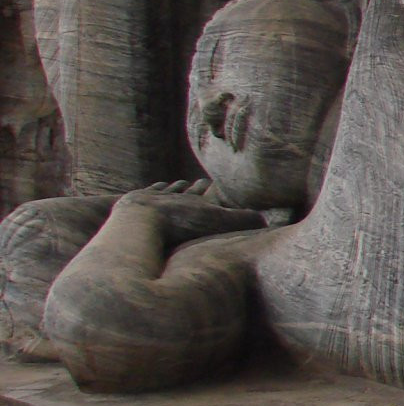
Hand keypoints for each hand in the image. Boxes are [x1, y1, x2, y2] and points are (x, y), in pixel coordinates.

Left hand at [115, 180, 266, 243]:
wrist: (141, 217)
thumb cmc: (181, 222)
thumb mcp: (219, 222)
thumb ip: (243, 220)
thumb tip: (268, 217)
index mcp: (194, 200)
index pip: (205, 191)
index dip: (211, 188)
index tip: (215, 183)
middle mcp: (175, 195)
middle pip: (185, 189)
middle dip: (192, 187)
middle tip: (200, 183)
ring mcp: (153, 198)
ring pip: (164, 190)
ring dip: (170, 189)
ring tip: (174, 185)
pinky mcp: (134, 204)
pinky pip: (143, 195)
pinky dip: (149, 193)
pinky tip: (146, 195)